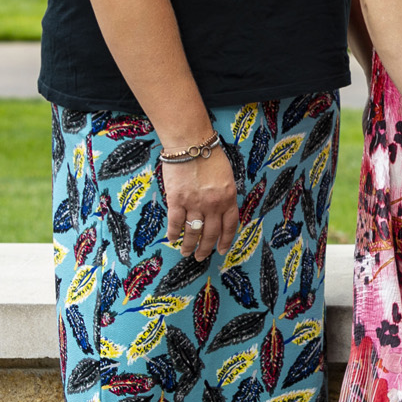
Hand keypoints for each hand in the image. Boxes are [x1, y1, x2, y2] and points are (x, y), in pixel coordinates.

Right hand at [165, 144, 238, 260]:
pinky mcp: (177, 200)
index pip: (230, 226)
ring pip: (192, 232)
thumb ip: (225, 195)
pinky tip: (172, 239)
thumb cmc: (210, 156)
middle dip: (206, 248)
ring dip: (189, 245)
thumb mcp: (227, 177)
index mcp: (229, 198)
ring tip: (186, 253)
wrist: (191, 144)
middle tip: (201, 257)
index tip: (221, 250)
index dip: (225, 240)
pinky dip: (173, 233)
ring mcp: (194, 204)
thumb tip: (221, 211)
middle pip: (210, 233)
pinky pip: (175, 222)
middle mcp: (213, 204)